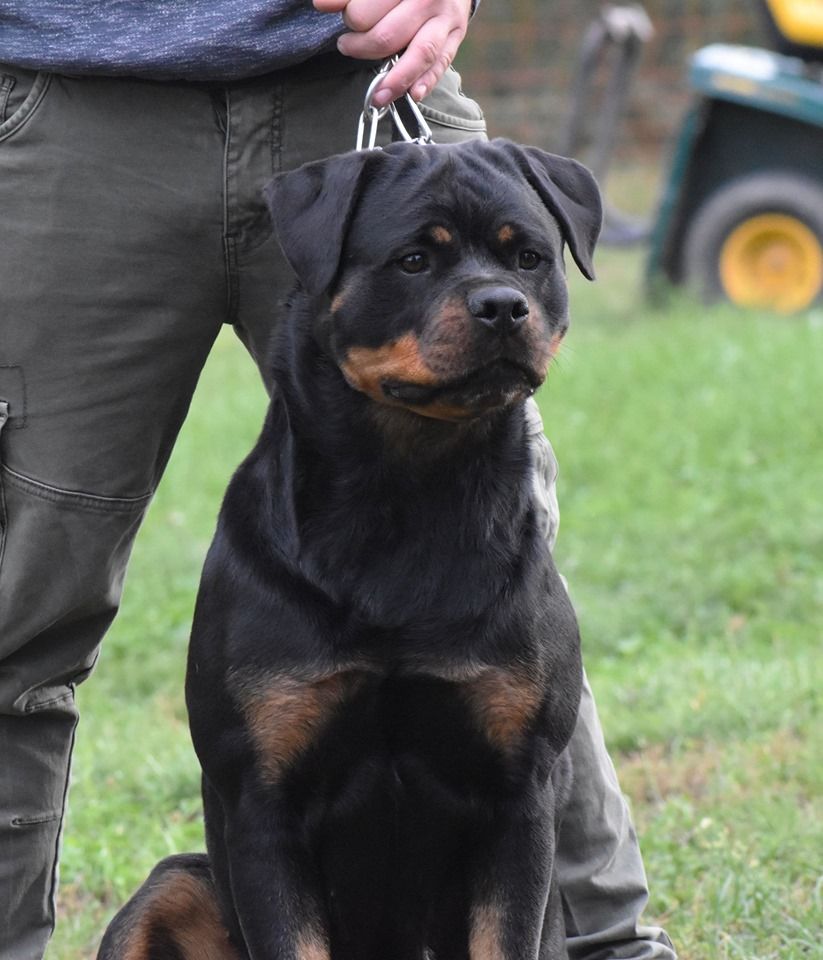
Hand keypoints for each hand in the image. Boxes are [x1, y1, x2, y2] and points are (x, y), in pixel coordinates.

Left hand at [313, 0, 471, 105]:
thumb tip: (322, 5)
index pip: (366, 10)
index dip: (348, 17)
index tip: (333, 13)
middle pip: (388, 36)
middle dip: (362, 47)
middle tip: (347, 45)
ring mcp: (445, 19)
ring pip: (418, 54)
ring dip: (394, 80)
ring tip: (377, 96)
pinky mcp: (455, 36)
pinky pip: (441, 64)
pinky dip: (426, 82)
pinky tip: (413, 94)